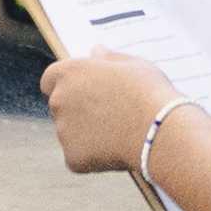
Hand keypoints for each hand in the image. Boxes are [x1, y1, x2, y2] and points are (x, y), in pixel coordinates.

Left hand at [39, 50, 180, 175]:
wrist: (159, 132)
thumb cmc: (149, 93)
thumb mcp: (133, 65)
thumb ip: (109, 58)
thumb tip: (96, 52)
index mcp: (69, 73)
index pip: (51, 78)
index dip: (68, 84)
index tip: (86, 90)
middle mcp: (59, 101)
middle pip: (60, 106)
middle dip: (78, 110)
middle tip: (109, 114)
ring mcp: (63, 131)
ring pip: (70, 133)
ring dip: (86, 133)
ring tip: (119, 132)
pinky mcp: (72, 158)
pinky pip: (79, 157)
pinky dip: (93, 156)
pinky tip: (117, 150)